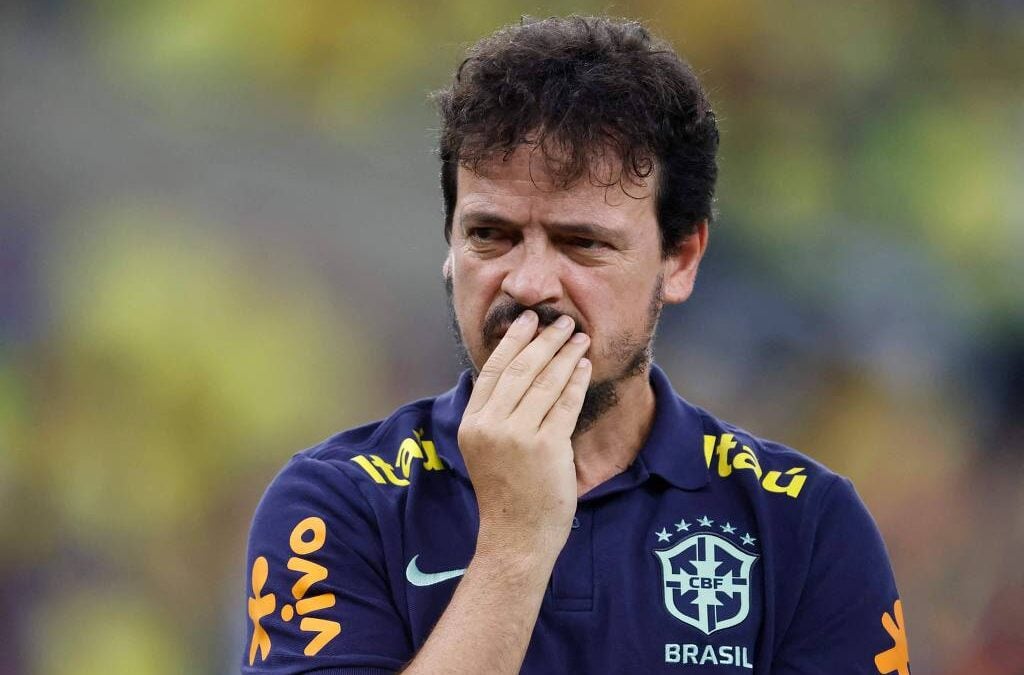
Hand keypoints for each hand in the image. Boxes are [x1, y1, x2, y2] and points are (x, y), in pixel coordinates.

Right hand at [457, 310, 591, 560]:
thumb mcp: (485, 448)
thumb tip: (516, 370)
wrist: (516, 535)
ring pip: (544, 383)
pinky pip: (565, 404)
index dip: (513, 341)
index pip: (493, 371)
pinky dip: (576, 382)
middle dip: (543, 340)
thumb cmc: (506, 491)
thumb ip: (495, 413)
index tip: (528, 321)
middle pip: (520, 370)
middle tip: (560, 321)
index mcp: (472, 424)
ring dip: (565, 355)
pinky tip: (585, 367)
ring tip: (578, 338)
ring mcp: (518, 437)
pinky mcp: (546, 448)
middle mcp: (491, 426)